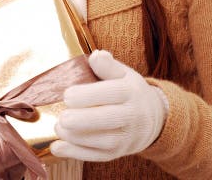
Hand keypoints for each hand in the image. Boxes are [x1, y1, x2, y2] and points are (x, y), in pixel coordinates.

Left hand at [50, 50, 167, 161]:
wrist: (153, 118)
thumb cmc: (129, 91)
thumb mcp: (123, 73)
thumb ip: (107, 66)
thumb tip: (96, 56)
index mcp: (131, 92)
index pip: (111, 93)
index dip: (88, 95)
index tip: (67, 95)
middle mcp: (132, 116)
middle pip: (109, 120)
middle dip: (83, 120)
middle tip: (63, 117)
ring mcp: (127, 137)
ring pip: (103, 141)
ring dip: (77, 138)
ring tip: (58, 127)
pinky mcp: (118, 152)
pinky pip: (98, 156)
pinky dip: (76, 153)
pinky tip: (57, 147)